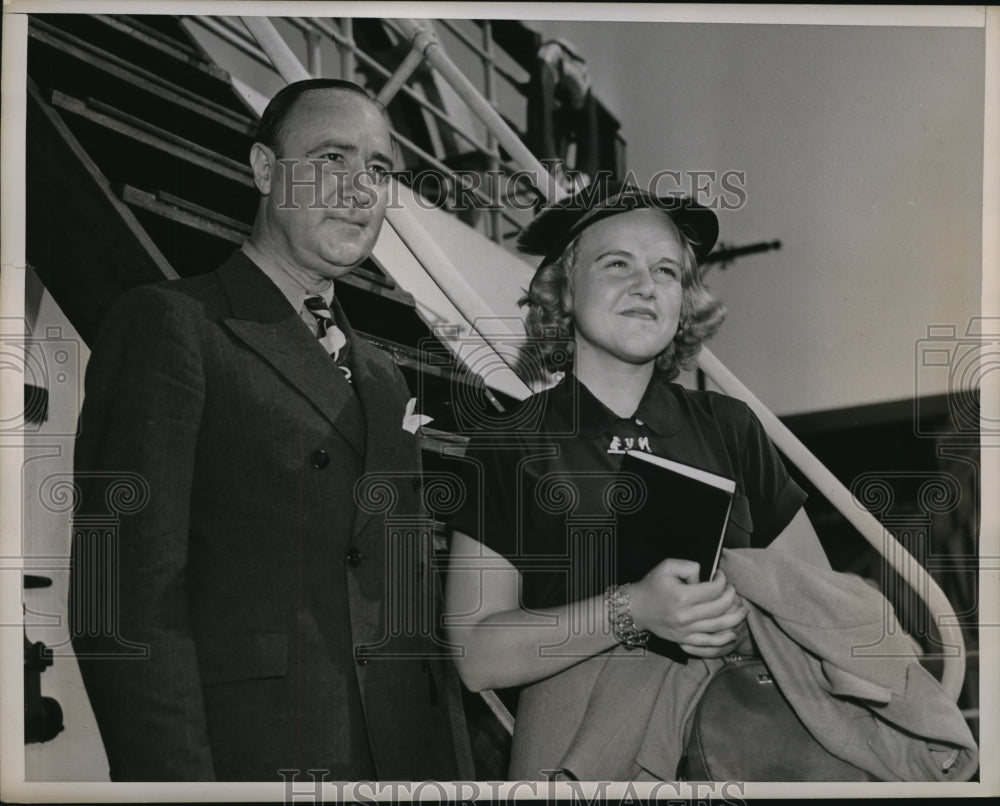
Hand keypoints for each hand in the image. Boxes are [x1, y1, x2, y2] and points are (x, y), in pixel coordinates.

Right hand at [628, 559, 746, 653]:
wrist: (635, 608)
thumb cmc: (651, 586)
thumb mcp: (666, 566)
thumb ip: (689, 566)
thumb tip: (705, 576)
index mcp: (682, 596)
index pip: (713, 590)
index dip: (722, 580)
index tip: (720, 576)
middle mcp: (685, 616)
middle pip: (720, 608)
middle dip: (731, 596)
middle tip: (732, 589)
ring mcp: (685, 631)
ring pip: (719, 626)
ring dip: (735, 617)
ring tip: (742, 609)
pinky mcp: (684, 640)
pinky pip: (708, 644)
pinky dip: (723, 640)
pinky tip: (732, 633)